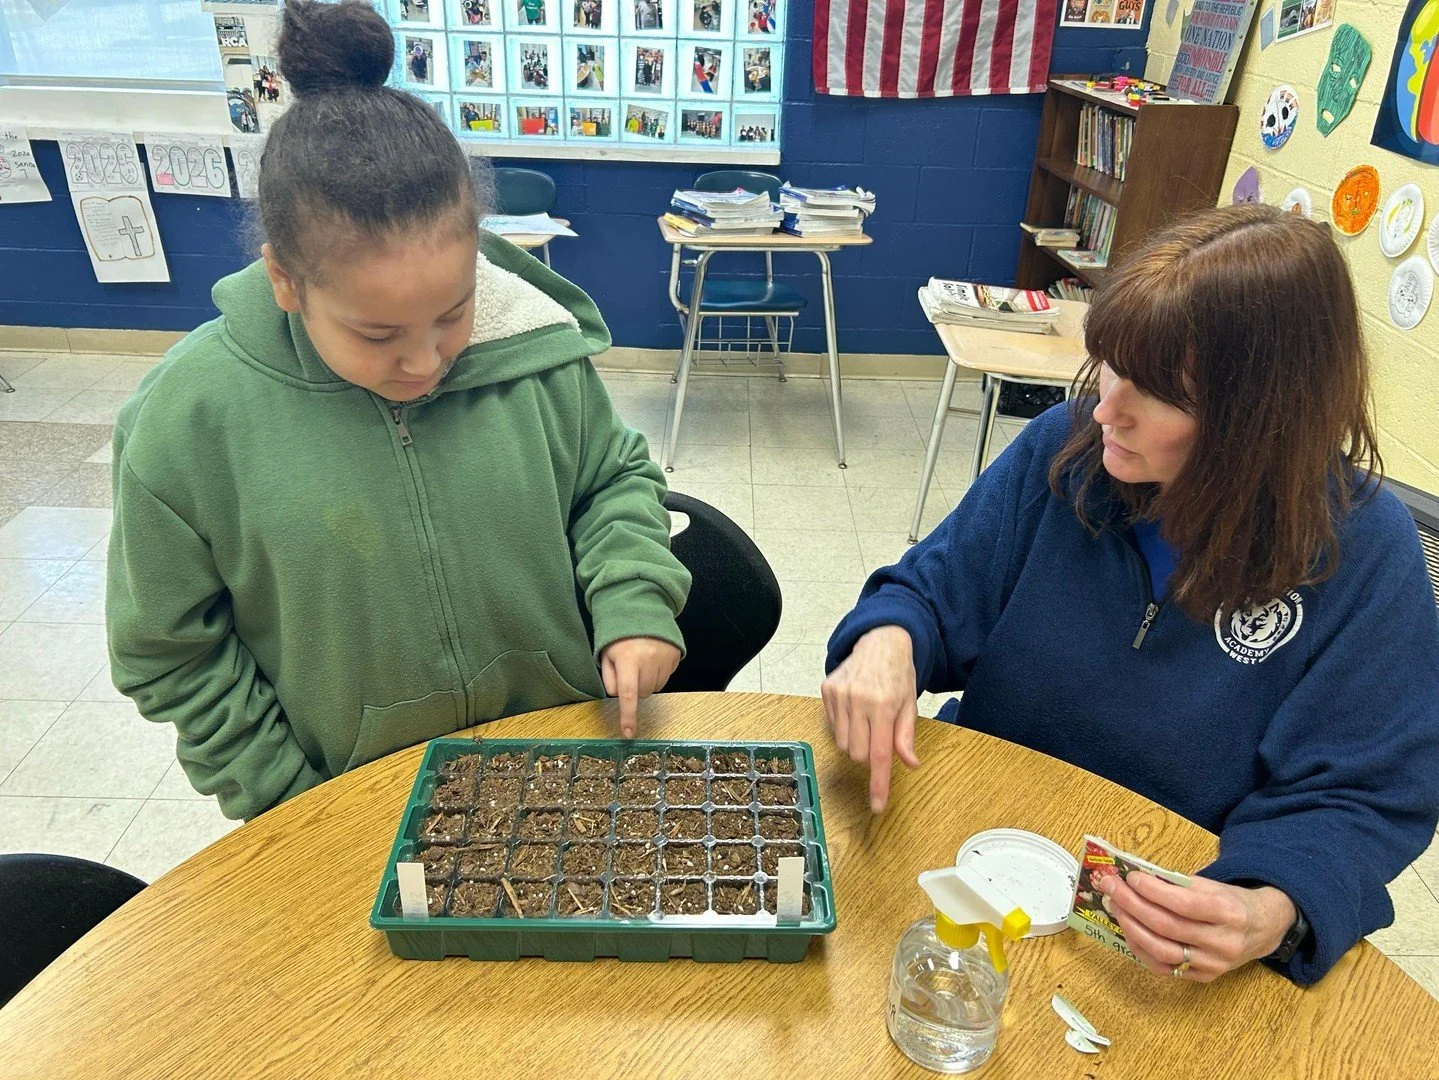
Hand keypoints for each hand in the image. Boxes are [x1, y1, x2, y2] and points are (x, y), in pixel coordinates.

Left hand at [599, 637, 680, 737]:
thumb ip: (610, 678)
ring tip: (642, 661)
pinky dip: (658, 673)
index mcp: (628, 660)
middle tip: (631, 670)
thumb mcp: (607, 655)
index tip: (629, 733)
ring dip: (648, 681)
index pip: (627, 694)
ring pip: (656, 687)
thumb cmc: (620, 636)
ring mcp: (664, 658)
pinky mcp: (675, 657)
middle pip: (644, 693)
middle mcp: (648, 660)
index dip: (628, 716)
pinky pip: (666, 677)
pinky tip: (652, 659)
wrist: (643, 610)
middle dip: (636, 687)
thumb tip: (618, 696)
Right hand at [820, 626, 921, 813]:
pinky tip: (854, 707)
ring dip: (856, 741)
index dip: (878, 784)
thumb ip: (906, 735)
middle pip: (858, 754)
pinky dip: (844, 726)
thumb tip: (910, 763)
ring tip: (866, 719)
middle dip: (869, 753)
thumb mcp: (910, 704)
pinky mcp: (827, 690)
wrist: (880, 640)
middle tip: (879, 733)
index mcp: (884, 706)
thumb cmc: (898, 674)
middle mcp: (859, 701)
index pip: (879, 755)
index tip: (876, 806)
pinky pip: (833, 726)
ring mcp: (840, 695)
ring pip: (843, 743)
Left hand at [1095, 872, 1296, 982]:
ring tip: (1116, 908)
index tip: (1130, 877)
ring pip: (1164, 951)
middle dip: (1133, 905)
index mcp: (1229, 913)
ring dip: (1133, 928)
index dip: (1153, 891)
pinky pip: (1165, 969)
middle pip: (1169, 927)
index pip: (1184, 904)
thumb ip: (1177, 884)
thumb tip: (1136, 877)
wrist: (1262, 929)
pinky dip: (1142, 950)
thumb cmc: (1231, 901)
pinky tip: (1129, 932)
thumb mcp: (1212, 885)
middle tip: (1112, 888)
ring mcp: (1214, 964)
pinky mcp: (1205, 978)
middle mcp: (1224, 942)